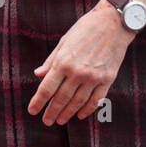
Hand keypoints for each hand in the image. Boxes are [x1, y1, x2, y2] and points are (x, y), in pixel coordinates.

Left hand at [28, 2, 133, 125]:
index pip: (47, 88)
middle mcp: (77, 72)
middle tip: (46, 121)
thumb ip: (51, 61)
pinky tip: (80, 114)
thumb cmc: (85, 29)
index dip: (38, 102)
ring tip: (60, 121)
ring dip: (68, 113)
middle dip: (52, 111)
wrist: (113, 24)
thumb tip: (38, 74)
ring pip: (78, 102)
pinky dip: (87, 109)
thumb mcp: (63, 42)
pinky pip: (96, 100)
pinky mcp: (107, 80)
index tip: (32, 111)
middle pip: (61, 98)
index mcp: (63, 62)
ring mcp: (94, 78)